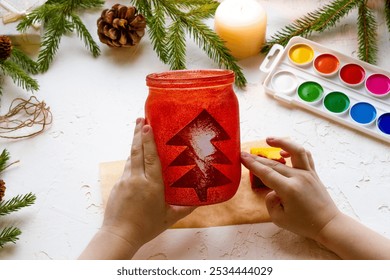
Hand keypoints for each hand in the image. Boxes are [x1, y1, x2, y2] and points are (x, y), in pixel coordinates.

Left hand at [79, 118, 194, 258]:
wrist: (119, 235)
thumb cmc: (146, 227)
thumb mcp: (169, 218)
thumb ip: (185, 208)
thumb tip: (199, 201)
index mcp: (152, 185)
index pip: (150, 157)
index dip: (148, 140)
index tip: (147, 125)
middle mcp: (137, 179)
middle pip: (136, 150)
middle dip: (137, 133)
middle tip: (139, 118)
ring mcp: (125, 181)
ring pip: (130, 157)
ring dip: (134, 143)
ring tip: (138, 131)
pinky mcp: (118, 185)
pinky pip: (127, 168)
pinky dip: (132, 159)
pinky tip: (136, 157)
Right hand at [241, 137, 339, 240]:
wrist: (328, 224)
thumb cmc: (304, 224)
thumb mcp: (279, 219)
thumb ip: (270, 202)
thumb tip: (271, 190)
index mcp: (289, 190)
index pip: (266, 173)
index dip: (252, 164)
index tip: (242, 156)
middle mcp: (299, 178)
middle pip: (274, 163)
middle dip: (257, 158)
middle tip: (245, 153)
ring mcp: (308, 173)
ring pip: (294, 151)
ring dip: (282, 142)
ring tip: (269, 140)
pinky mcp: (313, 173)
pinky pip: (305, 156)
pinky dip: (294, 149)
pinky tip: (284, 151)